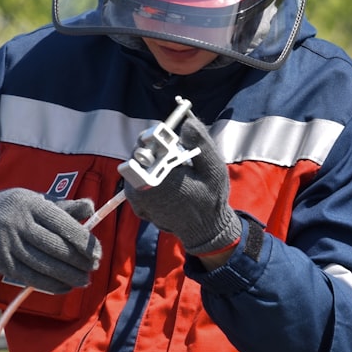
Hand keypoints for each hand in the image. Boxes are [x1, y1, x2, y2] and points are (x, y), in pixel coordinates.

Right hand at [0, 188, 100, 293]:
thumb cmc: (17, 210)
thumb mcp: (38, 200)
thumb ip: (65, 206)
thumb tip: (90, 207)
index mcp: (31, 204)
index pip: (61, 223)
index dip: (82, 240)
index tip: (97, 252)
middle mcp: (18, 224)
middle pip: (54, 246)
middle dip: (78, 260)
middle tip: (94, 267)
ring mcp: (8, 245)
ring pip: (43, 265)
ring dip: (68, 276)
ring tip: (84, 280)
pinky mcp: (2, 263)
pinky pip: (31, 278)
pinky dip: (51, 285)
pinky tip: (66, 287)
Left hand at [124, 115, 240, 255]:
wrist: (204, 229)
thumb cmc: (210, 199)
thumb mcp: (213, 168)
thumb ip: (201, 143)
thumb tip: (186, 122)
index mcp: (159, 180)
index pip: (145, 146)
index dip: (156, 138)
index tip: (170, 139)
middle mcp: (142, 191)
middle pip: (139, 154)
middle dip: (156, 149)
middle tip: (175, 155)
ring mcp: (137, 199)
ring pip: (138, 166)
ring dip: (154, 161)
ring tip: (173, 168)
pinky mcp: (137, 204)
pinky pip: (138, 178)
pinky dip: (151, 173)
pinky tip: (168, 178)